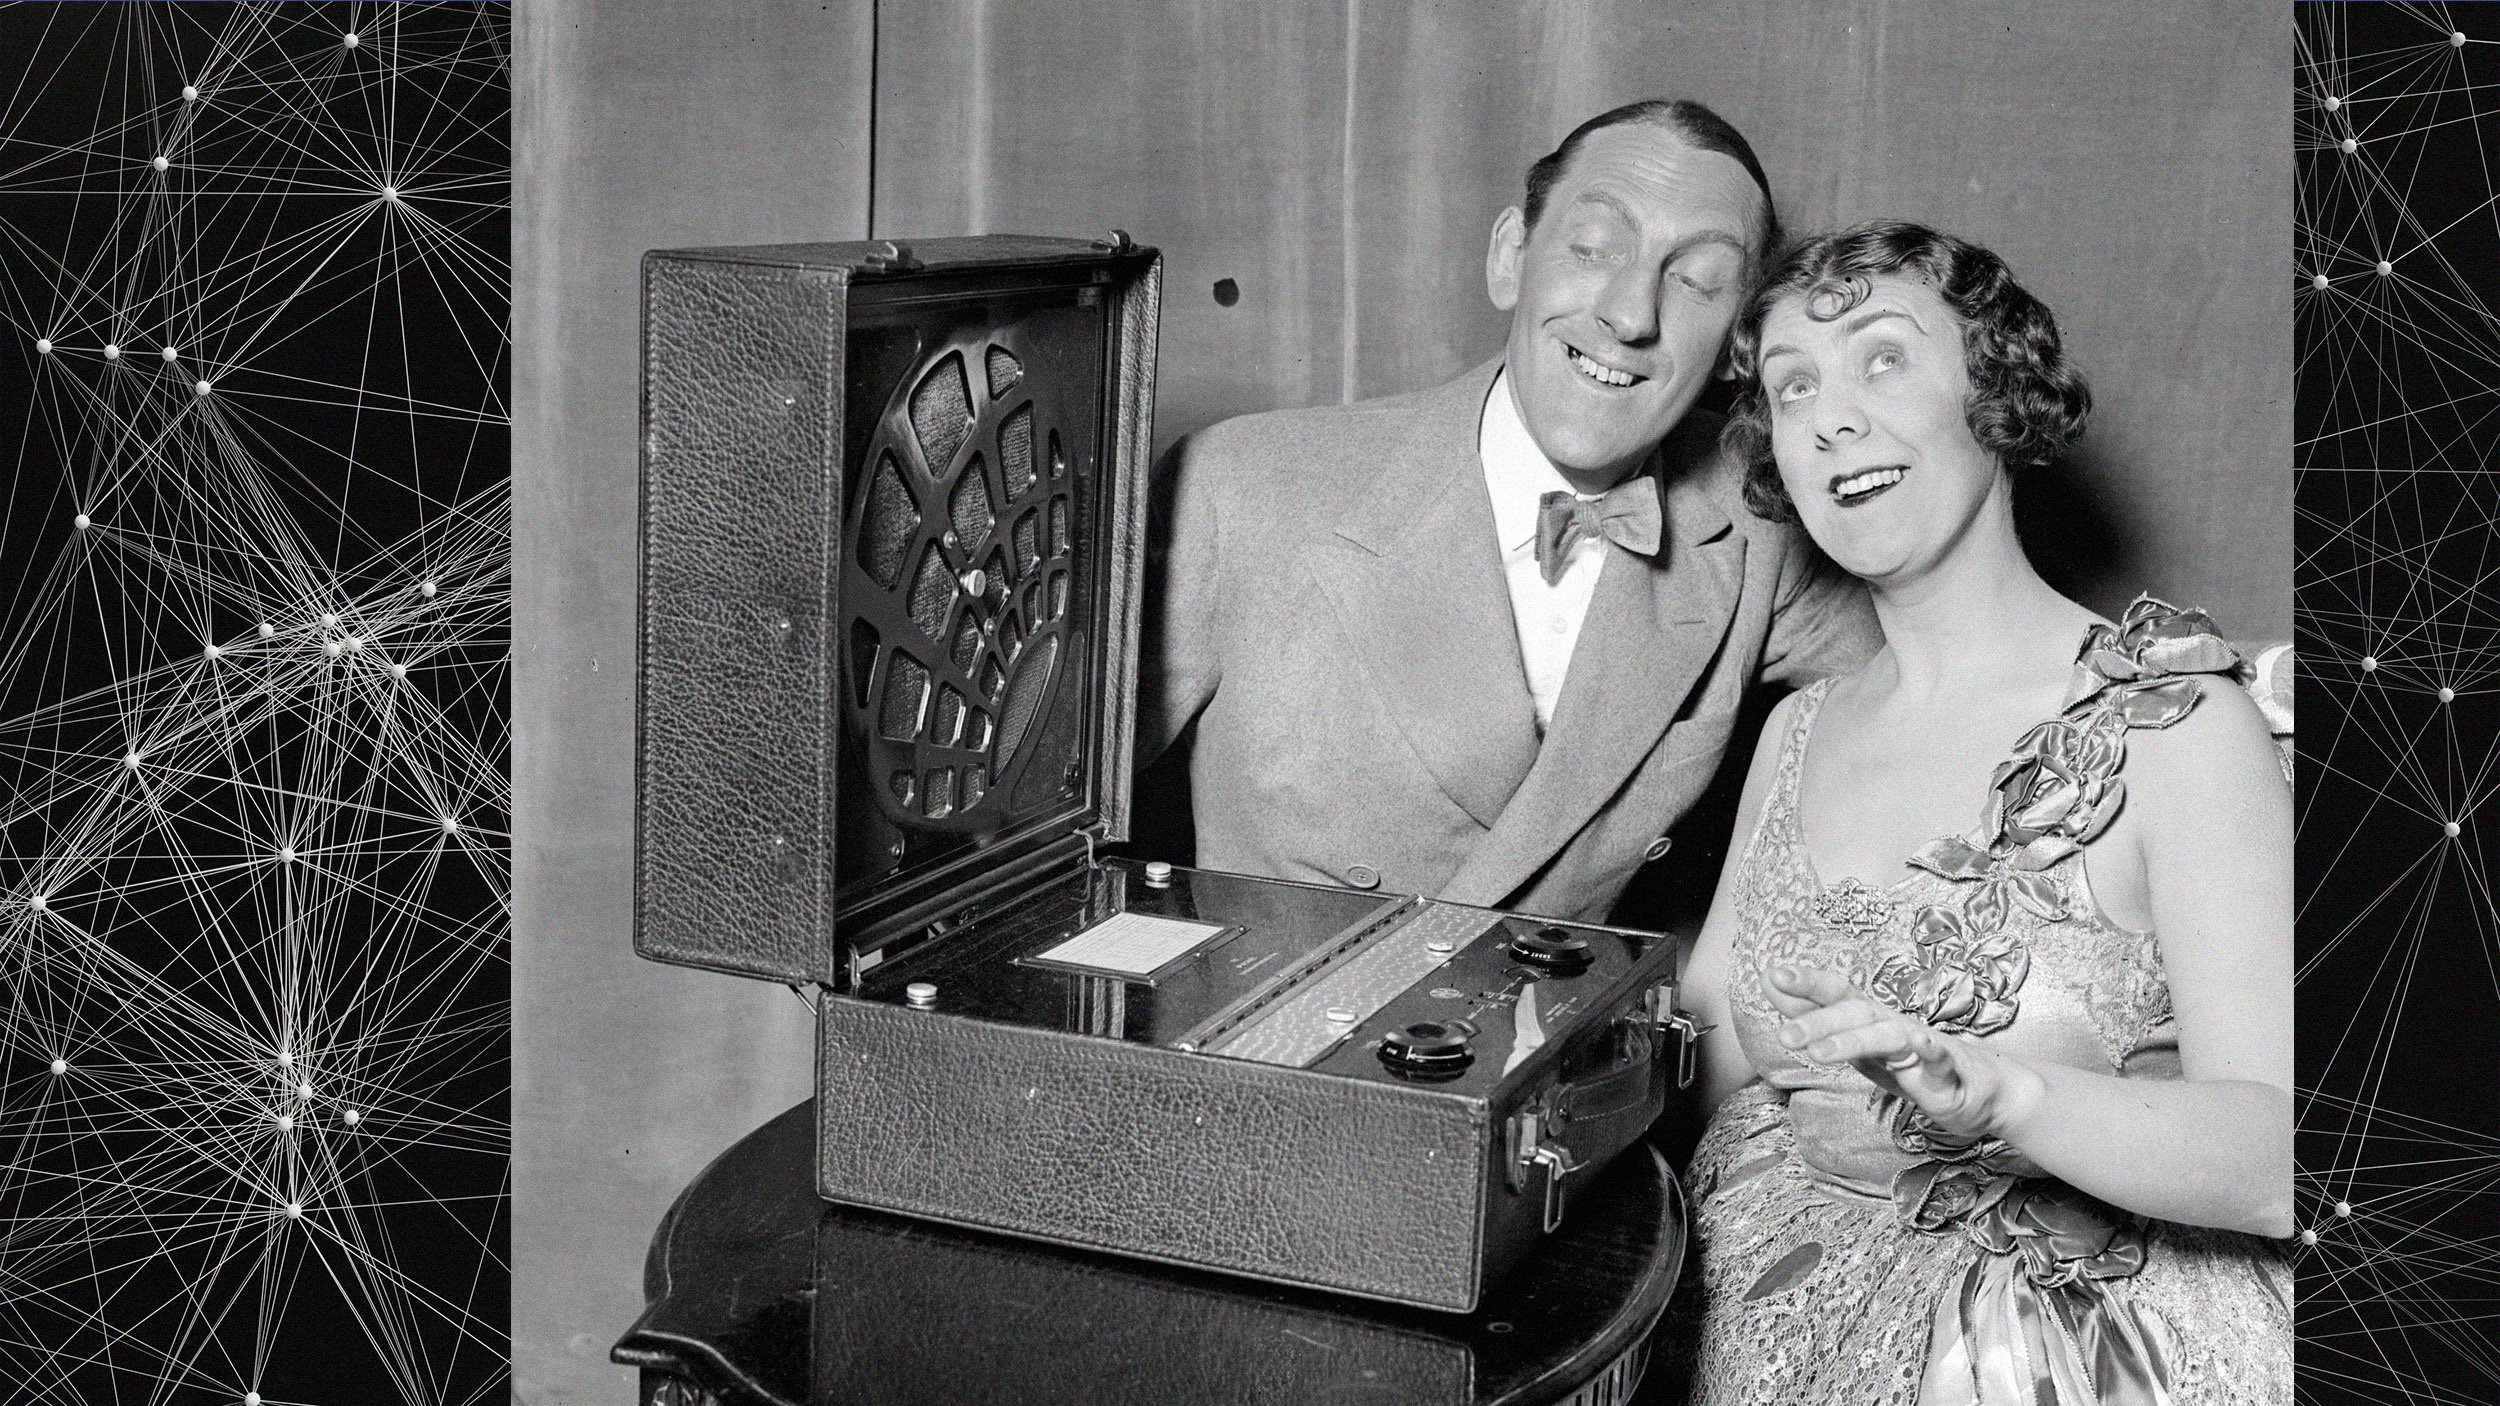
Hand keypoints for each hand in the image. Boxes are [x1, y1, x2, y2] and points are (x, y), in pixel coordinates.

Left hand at [1763, 964, 2041, 1141]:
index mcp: (1870, 1021)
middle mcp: (1894, 1025)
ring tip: (1820, 1053)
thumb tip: (1773, 987)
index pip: (1837, 995)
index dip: (1807, 984)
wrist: (1986, 1091)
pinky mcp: (1950, 1071)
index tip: (1772, 974)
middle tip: (1785, 1034)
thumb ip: (1817, 1019)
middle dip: (1819, 1020)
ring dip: (1853, 1041)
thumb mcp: (1858, 1048)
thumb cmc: (1916, 1065)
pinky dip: (1929, 1050)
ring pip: (1887, 1036)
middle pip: (1856, 1013)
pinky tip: (1917, 1044)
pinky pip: (1940, 1058)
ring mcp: (1924, 1045)